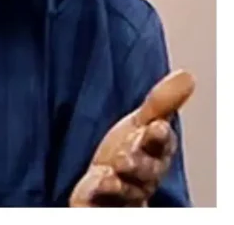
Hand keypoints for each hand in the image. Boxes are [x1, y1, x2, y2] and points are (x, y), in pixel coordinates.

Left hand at [70, 69, 194, 206]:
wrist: (103, 187)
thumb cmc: (128, 153)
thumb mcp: (140, 125)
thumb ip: (160, 104)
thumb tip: (187, 75)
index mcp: (154, 155)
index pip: (161, 146)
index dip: (159, 138)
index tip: (156, 127)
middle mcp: (142, 178)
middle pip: (145, 174)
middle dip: (138, 165)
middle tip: (123, 156)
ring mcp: (123, 194)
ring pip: (127, 193)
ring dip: (119, 185)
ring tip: (109, 174)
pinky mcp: (101, 205)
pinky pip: (101, 206)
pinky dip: (99, 197)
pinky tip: (93, 186)